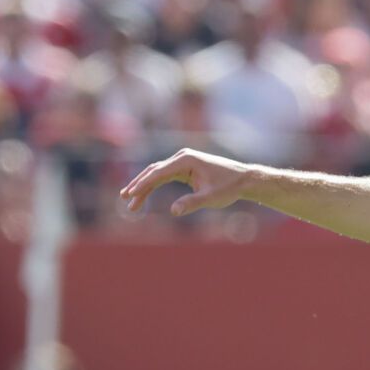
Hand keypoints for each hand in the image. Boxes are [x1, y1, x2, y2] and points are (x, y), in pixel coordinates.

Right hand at [120, 149, 255, 216]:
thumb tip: (174, 211)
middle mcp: (182, 157)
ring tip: (130, 199)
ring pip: (157, 172)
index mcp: (186, 161)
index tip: (131, 195)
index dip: (143, 184)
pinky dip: (154, 184)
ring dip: (143, 185)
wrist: (244, 179)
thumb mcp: (211, 198)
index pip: (158, 172)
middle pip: (153, 171)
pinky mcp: (185, 167)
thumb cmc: (229, 188)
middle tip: (125, 199)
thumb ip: (192, 203)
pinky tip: (144, 194)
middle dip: (139, 185)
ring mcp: (182, 161)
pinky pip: (164, 175)